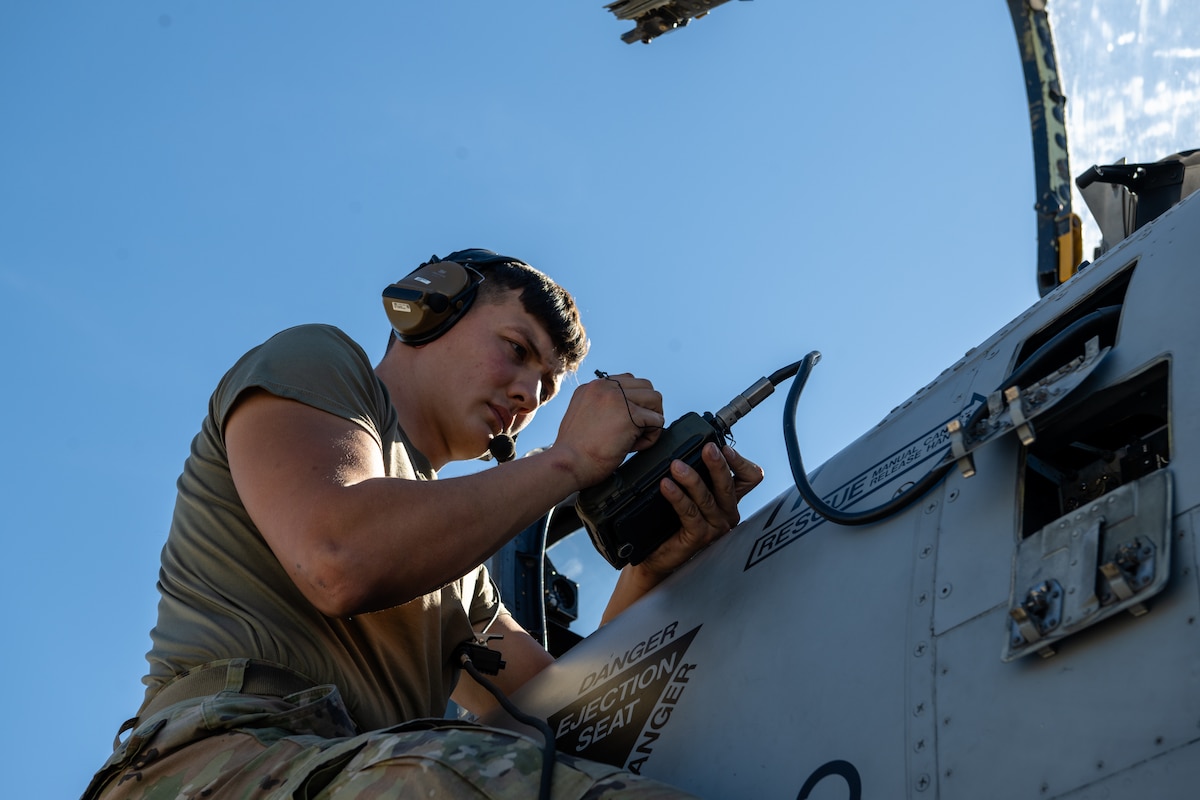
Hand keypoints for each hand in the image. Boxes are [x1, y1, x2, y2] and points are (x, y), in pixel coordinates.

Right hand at [551, 372, 664, 488]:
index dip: (632, 403)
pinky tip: (634, 447)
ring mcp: (618, 398)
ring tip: (637, 438)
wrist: (568, 463)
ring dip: (652, 420)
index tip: (624, 423)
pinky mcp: (630, 414)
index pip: (627, 382)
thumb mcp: (582, 417)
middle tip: (636, 430)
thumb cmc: (574, 451)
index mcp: (592, 387)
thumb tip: (623, 411)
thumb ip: (600, 407)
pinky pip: (658, 420)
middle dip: (646, 408)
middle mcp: (605, 387)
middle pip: (645, 386)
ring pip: (655, 399)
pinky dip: (651, 437)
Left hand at [637, 442, 763, 576]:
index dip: (740, 462)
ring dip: (692, 479)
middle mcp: (726, 512)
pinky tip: (666, 486)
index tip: (723, 448)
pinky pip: (690, 513)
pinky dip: (678, 497)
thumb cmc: (672, 522)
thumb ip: (695, 474)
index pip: (750, 477)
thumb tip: (685, 447)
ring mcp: (715, 526)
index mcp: (728, 498)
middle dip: (718, 465)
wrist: (659, 554)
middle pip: (729, 485)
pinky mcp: (700, 537)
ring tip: (676, 466)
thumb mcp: (690, 493)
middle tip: (707, 448)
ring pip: (708, 498)